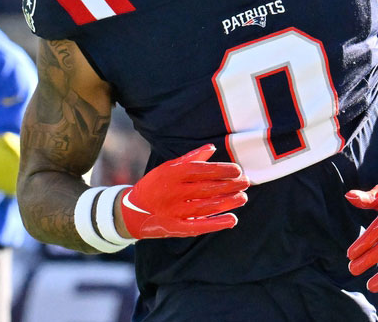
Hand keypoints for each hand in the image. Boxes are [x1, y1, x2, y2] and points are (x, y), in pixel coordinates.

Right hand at [118, 144, 249, 238]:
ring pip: (207, 206)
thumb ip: (191, 158)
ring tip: (243, 197)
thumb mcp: (168, 167)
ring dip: (228, 202)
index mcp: (172, 173)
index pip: (202, 170)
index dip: (222, 170)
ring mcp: (174, 211)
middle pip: (208, 188)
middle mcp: (173, 192)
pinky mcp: (175, 227)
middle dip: (230, 185)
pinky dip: (217, 223)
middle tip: (246, 182)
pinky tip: (232, 219)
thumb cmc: (155, 185)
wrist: (131, 211)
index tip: (237, 170)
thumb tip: (212, 148)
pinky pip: (199, 225)